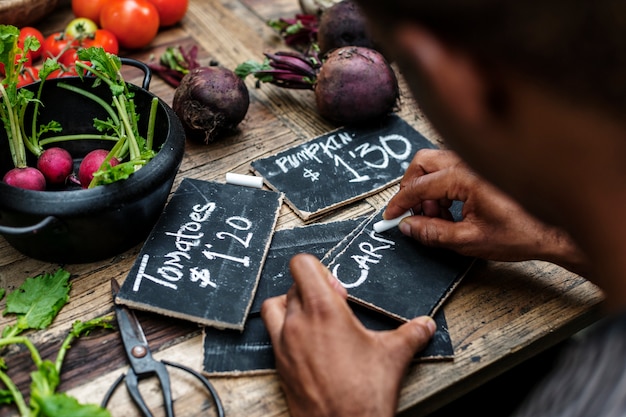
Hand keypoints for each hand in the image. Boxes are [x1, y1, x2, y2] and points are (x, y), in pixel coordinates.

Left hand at [261, 253, 436, 416]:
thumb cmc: (362, 395)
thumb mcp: (394, 356)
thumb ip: (411, 334)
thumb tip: (424, 325)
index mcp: (323, 311)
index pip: (302, 265)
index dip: (318, 267)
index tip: (336, 284)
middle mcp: (297, 324)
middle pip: (292, 285)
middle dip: (313, 289)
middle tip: (335, 305)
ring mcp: (284, 345)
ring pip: (274, 307)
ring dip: (290, 305)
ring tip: (314, 318)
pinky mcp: (279, 364)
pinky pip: (273, 335)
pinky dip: (286, 331)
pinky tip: (309, 344)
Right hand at [385, 149, 588, 274]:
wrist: (554, 231)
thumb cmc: (522, 233)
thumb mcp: (470, 240)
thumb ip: (433, 233)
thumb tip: (408, 226)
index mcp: (465, 178)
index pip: (419, 187)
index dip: (400, 204)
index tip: (390, 217)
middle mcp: (469, 162)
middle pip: (422, 164)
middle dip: (411, 189)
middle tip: (413, 215)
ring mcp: (476, 162)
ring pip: (434, 164)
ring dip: (427, 189)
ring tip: (438, 217)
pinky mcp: (481, 167)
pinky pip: (449, 169)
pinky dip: (441, 187)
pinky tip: (451, 210)